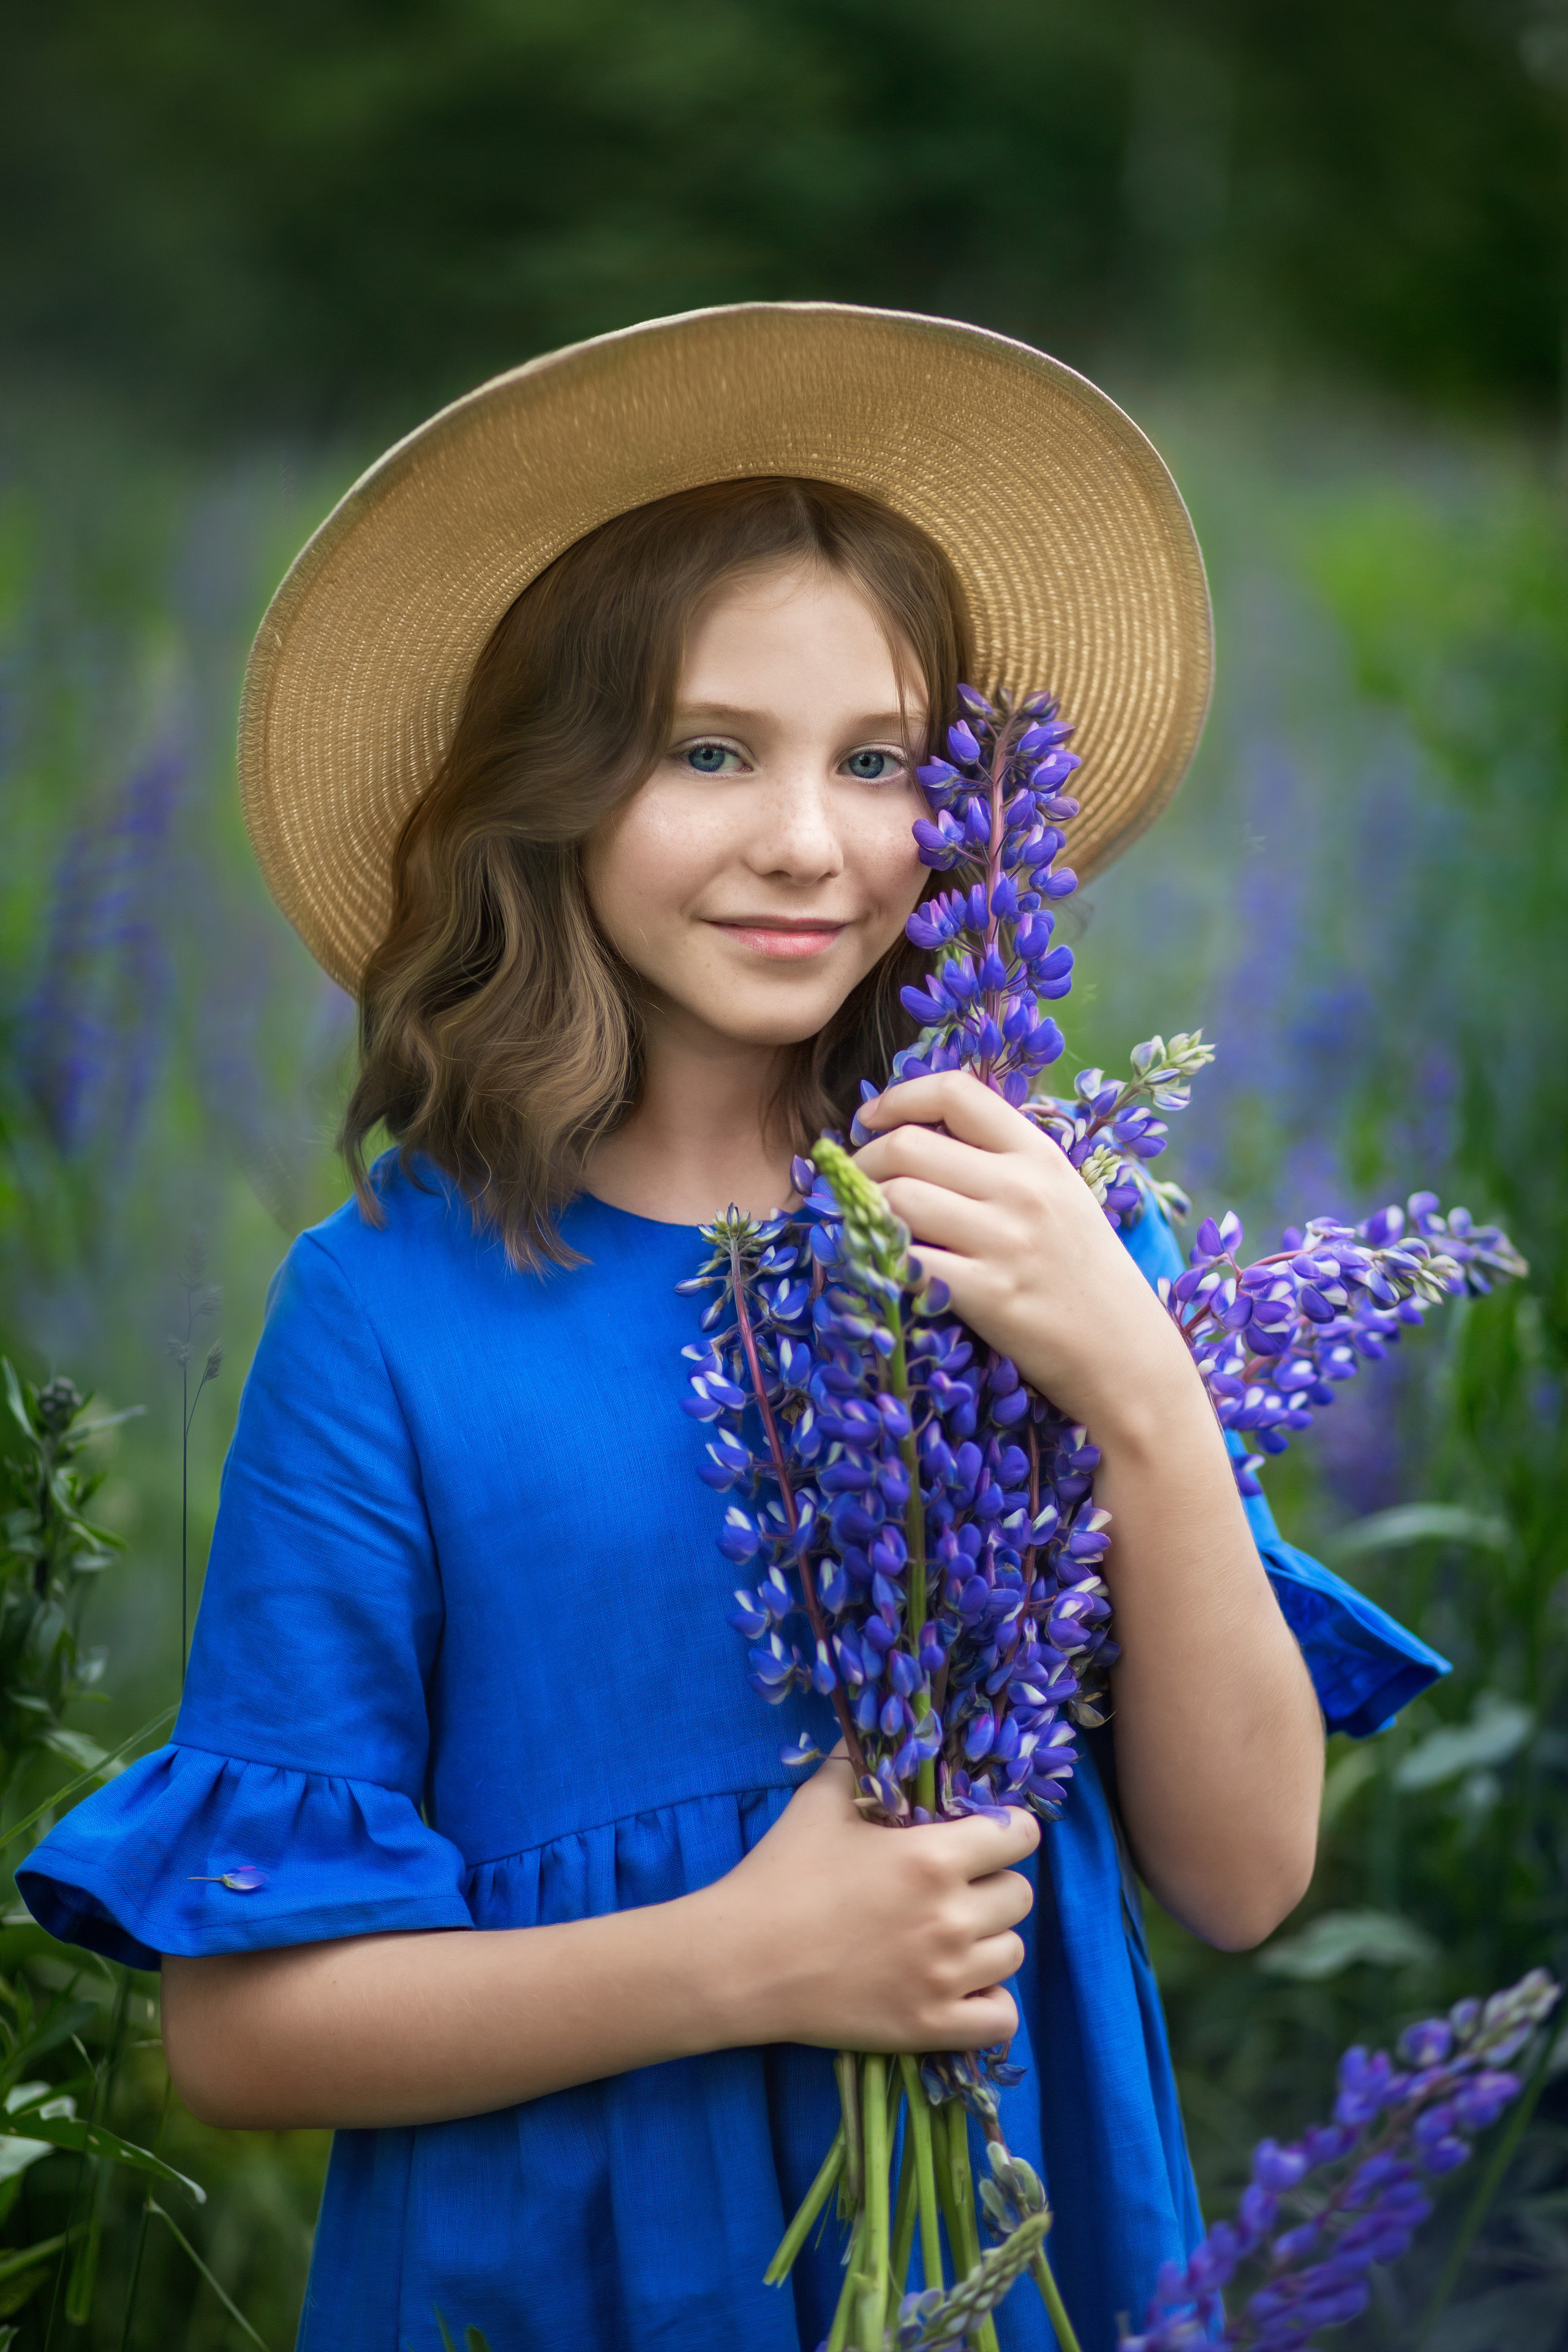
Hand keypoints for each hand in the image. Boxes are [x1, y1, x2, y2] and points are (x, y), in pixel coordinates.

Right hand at [699, 1752, 1038, 2052]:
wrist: (740, 1962)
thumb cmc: (780, 1876)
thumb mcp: (818, 1803)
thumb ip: (855, 1763)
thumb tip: (870, 1733)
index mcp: (932, 1857)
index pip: (1019, 1837)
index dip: (1006, 1832)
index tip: (984, 1838)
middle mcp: (950, 1916)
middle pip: (1020, 1896)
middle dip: (993, 1886)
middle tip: (956, 1890)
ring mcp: (944, 1977)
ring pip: (1012, 1953)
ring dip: (988, 1942)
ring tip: (949, 1938)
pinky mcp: (930, 2026)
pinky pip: (1003, 2018)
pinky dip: (988, 2003)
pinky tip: (959, 1987)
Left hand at [853, 1068, 1194, 1434]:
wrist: (1126, 1355)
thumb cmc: (1084, 1275)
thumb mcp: (1060, 1196)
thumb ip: (1003, 1161)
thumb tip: (920, 1134)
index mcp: (1039, 1154)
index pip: (955, 1092)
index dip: (897, 1097)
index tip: (868, 1121)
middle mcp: (1022, 1188)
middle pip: (908, 1144)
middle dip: (863, 1161)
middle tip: (853, 1184)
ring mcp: (1005, 1241)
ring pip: (896, 1198)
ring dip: (862, 1209)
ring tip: (862, 1223)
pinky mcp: (987, 1294)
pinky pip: (905, 1259)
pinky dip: (878, 1257)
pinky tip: (877, 1264)